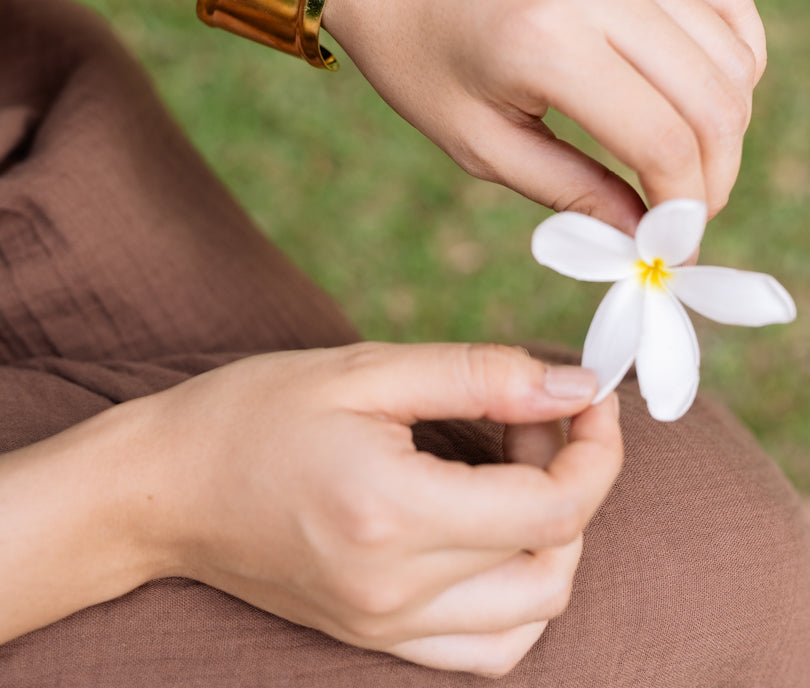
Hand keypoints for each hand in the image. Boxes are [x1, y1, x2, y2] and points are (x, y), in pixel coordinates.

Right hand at [133, 342, 621, 675]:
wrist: (164, 487)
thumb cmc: (255, 411)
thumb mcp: (368, 370)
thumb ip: (482, 376)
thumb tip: (577, 387)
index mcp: (394, 511)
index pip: (553, 507)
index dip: (596, 448)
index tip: (591, 395)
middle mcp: (396, 589)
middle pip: (554, 563)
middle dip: (578, 483)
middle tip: (536, 416)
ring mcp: (385, 627)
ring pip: (532, 615)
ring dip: (553, 540)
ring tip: (514, 470)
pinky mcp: (374, 639)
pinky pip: (485, 649)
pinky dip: (517, 593)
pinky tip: (491, 532)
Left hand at [324, 0, 766, 232]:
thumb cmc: (415, 56)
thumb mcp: (475, 140)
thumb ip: (566, 190)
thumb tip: (638, 234)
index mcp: (548, 41)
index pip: (663, 140)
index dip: (683, 207)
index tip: (671, 245)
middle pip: (711, 101)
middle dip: (714, 177)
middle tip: (684, 217)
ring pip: (730, 54)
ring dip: (727, 124)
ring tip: (689, 166)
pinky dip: (736, 56)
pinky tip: (708, 96)